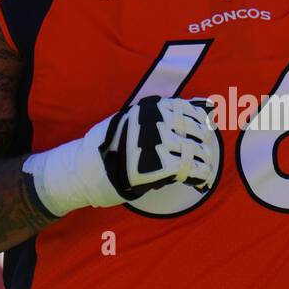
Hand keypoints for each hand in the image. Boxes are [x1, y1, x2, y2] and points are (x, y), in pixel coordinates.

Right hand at [23, 95, 218, 215]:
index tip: (202, 131)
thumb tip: (204, 105)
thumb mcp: (133, 121)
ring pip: (196, 149)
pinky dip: (201, 176)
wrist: (84, 171)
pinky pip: (191, 168)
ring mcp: (158, 142)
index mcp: (150, 108)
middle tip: (202, 154)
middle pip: (196, 129)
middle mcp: (156, 121)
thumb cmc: (109, 147)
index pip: (187, 109)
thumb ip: (164, 114)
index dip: (199, 122)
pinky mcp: (160, 165)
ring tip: (202, 169)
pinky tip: (200, 182)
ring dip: (203, 161)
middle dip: (202, 143)